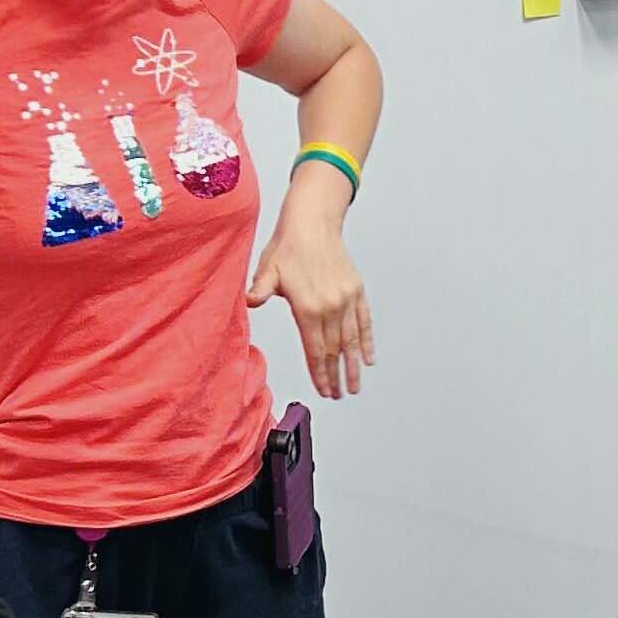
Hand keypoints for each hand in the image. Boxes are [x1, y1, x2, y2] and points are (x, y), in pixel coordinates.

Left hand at [248, 218, 376, 397]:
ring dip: (353, 366)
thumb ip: (260, 290)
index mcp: (308, 308)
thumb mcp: (268, 270)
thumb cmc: (288, 246)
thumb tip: (249, 302)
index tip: (324, 390)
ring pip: (351, 341)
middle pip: (335, 351)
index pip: (316, 350)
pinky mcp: (356, 291)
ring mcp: (346, 299)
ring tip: (354, 386)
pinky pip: (364, 322)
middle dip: (336, 376)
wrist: (313, 223)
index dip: (320, 374)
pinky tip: (367, 358)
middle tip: (338, 395)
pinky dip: (367, 341)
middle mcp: (331, 307)